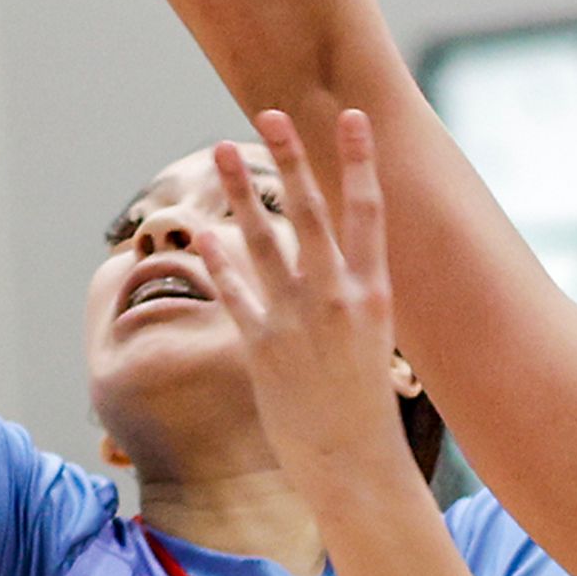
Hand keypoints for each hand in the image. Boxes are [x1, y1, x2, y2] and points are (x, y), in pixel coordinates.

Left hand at [211, 109, 422, 500]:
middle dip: (289, 158)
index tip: (353, 118)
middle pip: (309, 211)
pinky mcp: (263, 346)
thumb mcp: (373, 340)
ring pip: (262, 239)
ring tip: (223, 150)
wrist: (355, 463)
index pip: (369, 212)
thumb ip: (352, 296)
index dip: (360, 162)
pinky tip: (201, 232)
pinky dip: (216, 260)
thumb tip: (338, 264)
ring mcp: (298, 319)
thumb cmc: (364, 404)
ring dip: (239, 192)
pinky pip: (233, 291)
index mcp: (375, 292)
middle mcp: (338, 297)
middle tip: (269, 112)